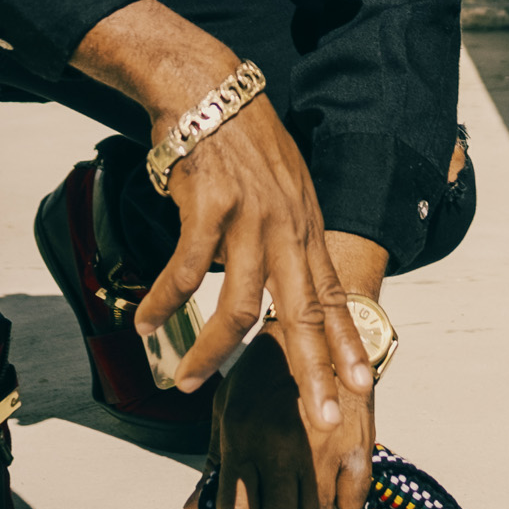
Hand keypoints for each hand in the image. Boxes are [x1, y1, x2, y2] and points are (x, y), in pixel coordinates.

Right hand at [71, 0, 374, 424]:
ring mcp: (249, 217)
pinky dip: (164, 303)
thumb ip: (288, 230)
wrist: (206, 85)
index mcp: (305, 225)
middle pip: (304, 314)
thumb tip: (288, 274)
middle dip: (314, 374)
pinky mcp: (209, 207)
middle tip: (322, 422)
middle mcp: (286, 226)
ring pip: (239, 308)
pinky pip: (185, 272)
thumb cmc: (239, 137)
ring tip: (188, 385)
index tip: (363, 386)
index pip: (333, 295)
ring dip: (211, 354)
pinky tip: (145, 324)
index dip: (347, 343)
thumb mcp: (283, 183)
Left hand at [183, 324, 374, 508]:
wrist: (319, 327)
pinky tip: (332, 476)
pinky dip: (342, 499)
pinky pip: (352, 504)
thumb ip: (214, 462)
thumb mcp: (228, 406)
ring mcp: (323, 450)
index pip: (236, 508)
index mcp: (243, 434)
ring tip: (304, 482)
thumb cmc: (265, 371)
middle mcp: (281, 447)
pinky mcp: (358, 447)